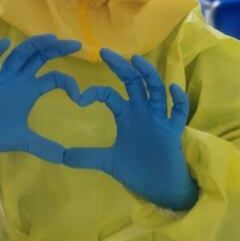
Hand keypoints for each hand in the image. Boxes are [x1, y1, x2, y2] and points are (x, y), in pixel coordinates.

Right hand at [0, 34, 80, 162]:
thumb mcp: (24, 140)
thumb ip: (44, 147)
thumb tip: (64, 159)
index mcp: (30, 89)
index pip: (53, 77)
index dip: (68, 82)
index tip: (80, 97)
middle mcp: (19, 79)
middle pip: (39, 57)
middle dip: (55, 49)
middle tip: (75, 44)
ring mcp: (2, 78)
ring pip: (19, 56)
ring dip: (33, 46)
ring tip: (49, 38)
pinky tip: (5, 43)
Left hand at [63, 49, 198, 210]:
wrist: (159, 188)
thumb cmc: (137, 169)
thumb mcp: (107, 162)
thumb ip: (86, 157)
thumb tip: (60, 157)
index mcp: (126, 114)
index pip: (110, 94)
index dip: (95, 92)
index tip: (79, 98)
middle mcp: (142, 111)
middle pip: (134, 82)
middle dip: (121, 66)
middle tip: (105, 52)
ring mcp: (159, 119)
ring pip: (156, 90)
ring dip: (148, 74)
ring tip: (137, 60)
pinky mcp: (173, 131)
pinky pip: (179, 112)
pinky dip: (178, 99)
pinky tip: (173, 88)